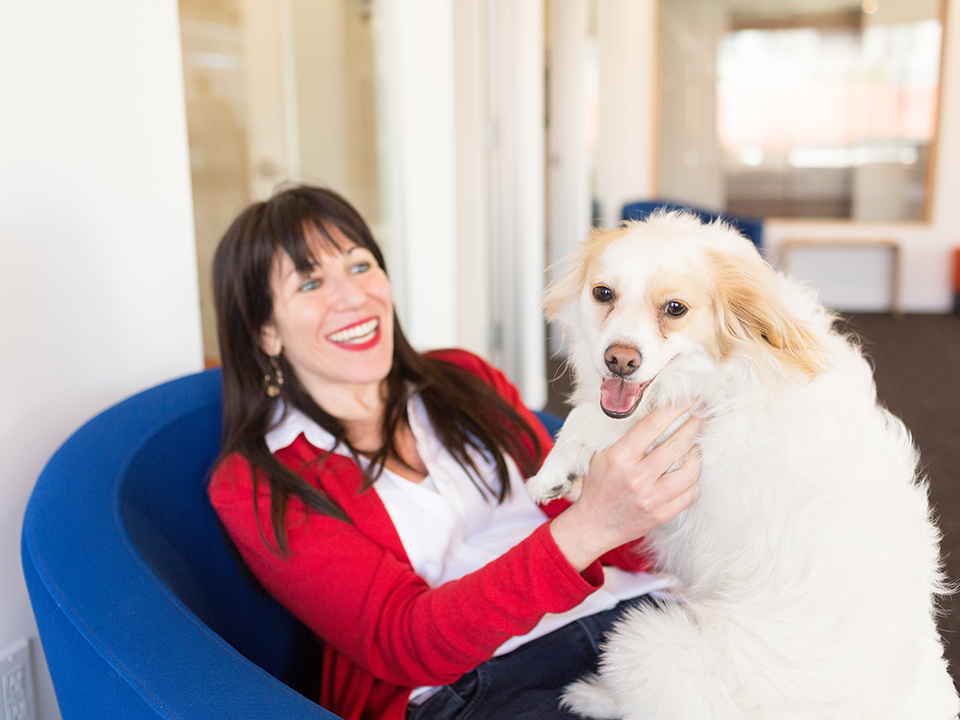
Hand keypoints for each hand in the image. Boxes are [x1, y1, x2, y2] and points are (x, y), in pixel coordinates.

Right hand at [548, 403, 702, 571]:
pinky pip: (690, 493)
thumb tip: (658, 416)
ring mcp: (651, 497)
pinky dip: (695, 479)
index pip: (654, 425)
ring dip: (697, 452)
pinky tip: (693, 469)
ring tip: (698, 443)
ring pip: (689, 469)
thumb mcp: (603, 455)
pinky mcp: (661, 514)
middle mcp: (637, 476)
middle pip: (676, 444)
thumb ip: (627, 438)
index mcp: (619, 456)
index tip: (688, 399)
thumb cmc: (598, 485)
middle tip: (703, 414)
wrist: (593, 525)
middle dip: (694, 425)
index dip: (675, 408)